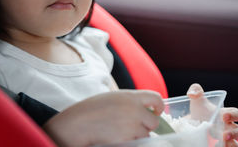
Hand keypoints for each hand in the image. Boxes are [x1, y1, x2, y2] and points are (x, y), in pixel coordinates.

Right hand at [43, 90, 163, 146]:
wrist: (78, 123)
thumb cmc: (91, 110)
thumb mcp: (111, 98)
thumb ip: (128, 102)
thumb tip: (142, 110)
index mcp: (130, 96)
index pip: (156, 97)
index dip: (158, 106)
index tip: (156, 112)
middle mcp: (134, 110)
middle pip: (154, 121)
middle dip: (147, 126)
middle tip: (135, 127)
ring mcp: (132, 126)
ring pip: (145, 135)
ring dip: (137, 136)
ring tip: (120, 132)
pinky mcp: (127, 139)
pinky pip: (136, 143)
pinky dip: (130, 142)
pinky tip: (117, 138)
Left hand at [187, 83, 237, 146]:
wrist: (192, 126)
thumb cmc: (199, 111)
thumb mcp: (197, 101)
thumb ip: (195, 91)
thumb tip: (192, 93)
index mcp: (226, 115)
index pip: (237, 114)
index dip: (233, 115)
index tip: (224, 117)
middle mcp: (229, 128)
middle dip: (235, 134)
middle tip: (224, 136)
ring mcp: (226, 140)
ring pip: (236, 145)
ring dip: (232, 146)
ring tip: (220, 146)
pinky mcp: (220, 146)